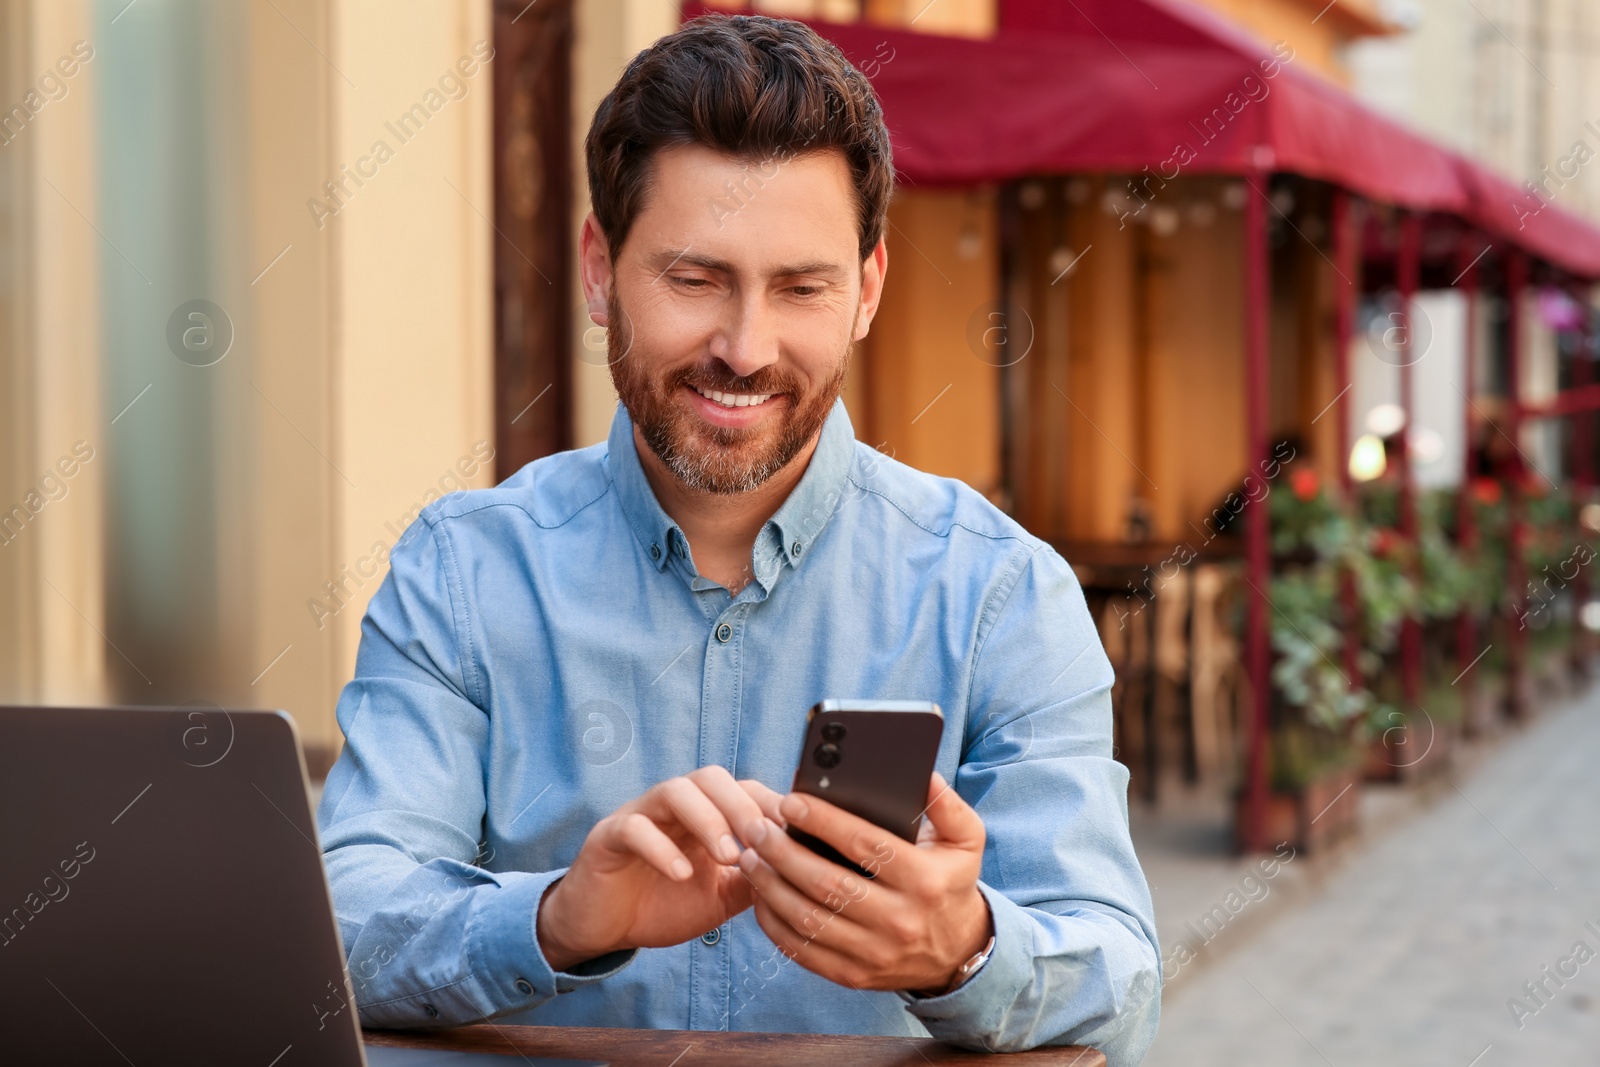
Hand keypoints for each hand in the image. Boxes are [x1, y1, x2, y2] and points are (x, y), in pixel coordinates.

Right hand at [537, 766, 777, 970]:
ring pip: (674, 791)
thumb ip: (755, 880)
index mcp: (703, 813)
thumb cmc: (664, 903)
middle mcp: (673, 806)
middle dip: (742, 805)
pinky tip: (681, 874)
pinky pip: (634, 828)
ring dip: (708, 820)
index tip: (797, 831)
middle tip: (762, 841)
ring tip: (728, 857)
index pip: (742, 788)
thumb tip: (801, 870)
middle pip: (711, 777)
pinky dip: (661, 848)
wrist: (604, 926)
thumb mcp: (722, 897)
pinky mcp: (608, 836)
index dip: (771, 803)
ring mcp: (639, 815)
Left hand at [736, 772, 992, 993]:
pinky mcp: (854, 976)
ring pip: (807, 918)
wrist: (957, 953)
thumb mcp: (965, 841)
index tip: (790, 801)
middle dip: (783, 852)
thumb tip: (924, 775)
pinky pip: (802, 950)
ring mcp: (874, 953)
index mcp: (924, 881)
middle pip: (826, 883)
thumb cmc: (950, 883)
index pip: (864, 845)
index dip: (822, 821)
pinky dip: (773, 923)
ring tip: (749, 857)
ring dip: (770, 886)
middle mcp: (899, 920)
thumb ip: (948, 805)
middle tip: (756, 828)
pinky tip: (760, 896)